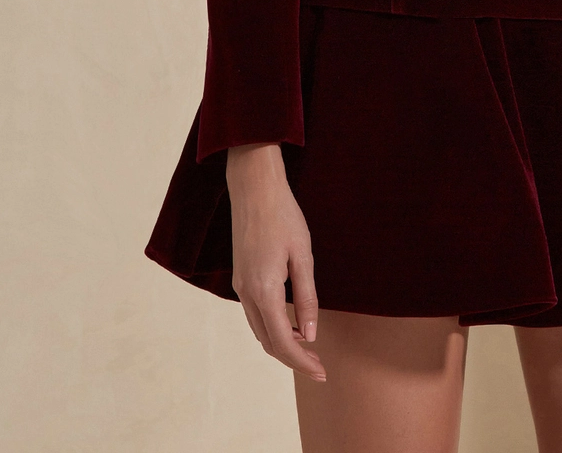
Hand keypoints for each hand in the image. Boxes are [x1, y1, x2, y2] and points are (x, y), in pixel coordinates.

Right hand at [226, 143, 325, 380]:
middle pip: (268, 342)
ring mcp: (240, 286)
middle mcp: (247, 293)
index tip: (321, 372)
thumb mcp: (302, 256)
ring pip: (259, 330)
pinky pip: (255, 314)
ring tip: (308, 347)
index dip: (302, 362)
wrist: (254, 188)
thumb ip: (306, 296)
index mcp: (263, 290)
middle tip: (319, 365)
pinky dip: (272, 326)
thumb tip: (309, 334)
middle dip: (293, 358)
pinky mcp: (240, 277)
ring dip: (281, 343)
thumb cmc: (283, 216)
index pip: (283, 341)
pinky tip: (290, 322)